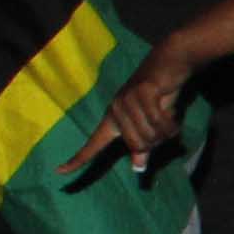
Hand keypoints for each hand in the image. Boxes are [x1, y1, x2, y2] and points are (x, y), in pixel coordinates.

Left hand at [70, 48, 194, 177]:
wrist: (170, 62)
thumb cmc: (160, 93)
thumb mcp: (150, 122)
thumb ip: (143, 145)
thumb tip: (139, 169)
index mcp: (112, 118)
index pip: (93, 144)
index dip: (78, 159)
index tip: (59, 172)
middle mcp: (115, 109)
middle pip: (138, 144)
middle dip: (157, 140)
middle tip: (166, 128)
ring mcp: (127, 99)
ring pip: (150, 134)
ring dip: (167, 131)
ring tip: (170, 117)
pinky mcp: (142, 92)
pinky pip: (159, 121)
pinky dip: (171, 122)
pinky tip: (174, 113)